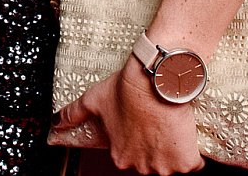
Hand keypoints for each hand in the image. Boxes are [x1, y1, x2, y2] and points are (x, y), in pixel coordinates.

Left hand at [50, 59, 203, 172]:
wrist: (154, 80)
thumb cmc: (126, 89)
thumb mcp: (93, 100)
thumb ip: (73, 114)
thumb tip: (54, 121)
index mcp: (120, 156)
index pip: (133, 154)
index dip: (140, 139)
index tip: (144, 125)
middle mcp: (141, 166)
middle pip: (153, 161)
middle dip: (156, 147)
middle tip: (157, 124)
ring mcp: (164, 167)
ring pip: (172, 163)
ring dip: (174, 149)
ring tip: (170, 126)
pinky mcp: (185, 162)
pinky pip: (193, 164)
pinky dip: (192, 152)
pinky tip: (184, 133)